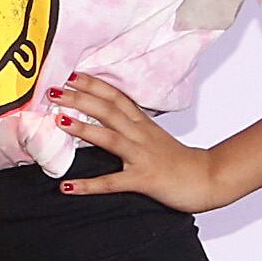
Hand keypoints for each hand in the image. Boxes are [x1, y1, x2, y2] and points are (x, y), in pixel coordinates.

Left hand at [51, 74, 235, 213]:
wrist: (208, 179)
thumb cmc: (179, 161)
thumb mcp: (154, 136)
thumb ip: (133, 126)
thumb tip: (108, 119)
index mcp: (142, 123)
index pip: (116, 97)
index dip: (94, 84)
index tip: (71, 73)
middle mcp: (141, 135)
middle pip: (108, 110)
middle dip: (80, 98)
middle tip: (53, 90)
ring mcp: (142, 156)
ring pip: (110, 138)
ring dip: (83, 128)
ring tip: (58, 120)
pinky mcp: (143, 179)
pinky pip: (111, 183)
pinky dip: (88, 185)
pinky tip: (66, 186)